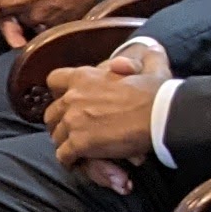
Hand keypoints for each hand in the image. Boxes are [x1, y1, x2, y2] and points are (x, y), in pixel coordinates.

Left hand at [42, 36, 167, 174]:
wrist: (159, 116)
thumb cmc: (156, 92)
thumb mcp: (149, 68)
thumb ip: (141, 59)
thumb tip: (145, 50)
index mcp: (83, 77)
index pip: (54, 80)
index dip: (59, 92)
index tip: (66, 100)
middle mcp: (72, 98)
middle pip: (51, 113)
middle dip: (59, 122)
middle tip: (71, 130)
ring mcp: (73, 121)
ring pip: (56, 136)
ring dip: (65, 142)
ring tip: (76, 148)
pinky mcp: (79, 143)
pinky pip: (64, 155)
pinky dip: (70, 160)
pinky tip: (78, 161)